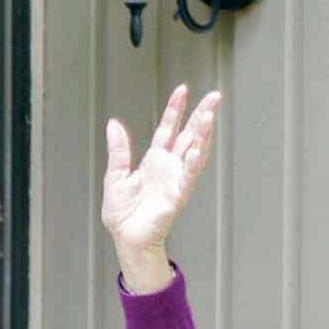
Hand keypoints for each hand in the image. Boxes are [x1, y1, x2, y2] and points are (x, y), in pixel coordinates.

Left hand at [100, 84, 220, 288]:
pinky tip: (198, 146)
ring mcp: (176, 179)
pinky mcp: (178, 195)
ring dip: (203, 133)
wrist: (126, 238)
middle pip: (189, 135)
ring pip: (194, 151)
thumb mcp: (115, 175)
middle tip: (215, 96)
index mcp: (155, 160)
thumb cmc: (122, 213)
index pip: (168, 129)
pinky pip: (188, 175)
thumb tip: (113, 123)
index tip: (182, 90)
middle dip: (201, 115)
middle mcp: (169, 166)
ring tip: (210, 113)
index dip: (175, 110)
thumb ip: (118, 150)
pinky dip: (193, 161)